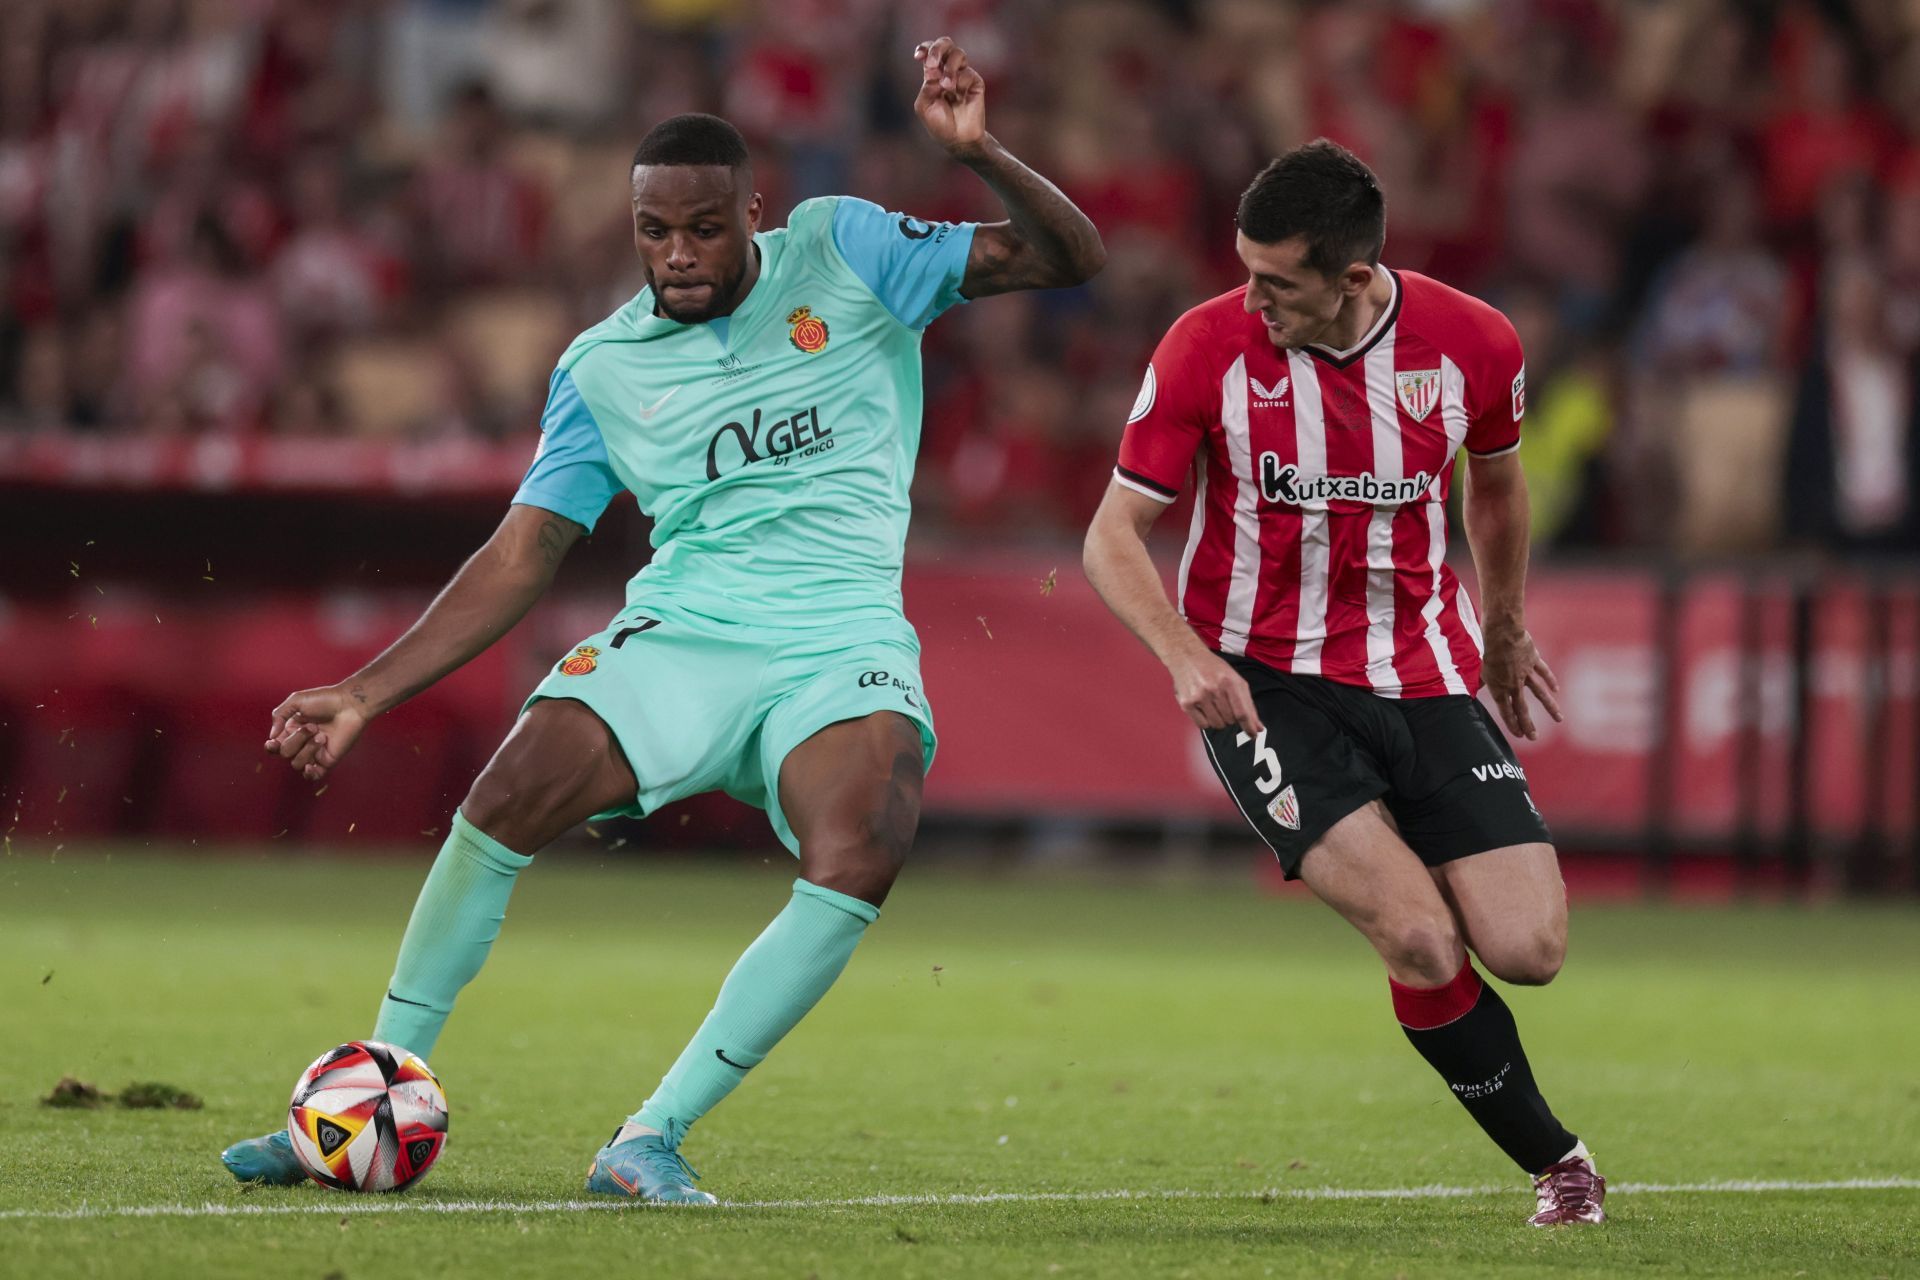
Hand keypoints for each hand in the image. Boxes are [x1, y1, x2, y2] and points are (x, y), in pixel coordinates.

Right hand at [265, 684, 372, 781]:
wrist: (349, 704)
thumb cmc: (325, 699)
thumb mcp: (296, 701)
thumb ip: (279, 715)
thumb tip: (272, 735)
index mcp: (291, 730)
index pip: (275, 746)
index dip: (271, 747)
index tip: (273, 742)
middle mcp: (301, 743)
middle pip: (285, 753)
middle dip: (296, 740)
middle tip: (313, 726)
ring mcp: (314, 753)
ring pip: (297, 764)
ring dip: (307, 750)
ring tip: (322, 736)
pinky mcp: (327, 760)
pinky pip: (313, 776)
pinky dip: (309, 774)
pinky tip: (310, 767)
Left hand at [912, 36, 984, 155]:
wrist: (957, 140)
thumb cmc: (939, 124)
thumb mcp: (923, 106)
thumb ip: (926, 88)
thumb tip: (936, 73)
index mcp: (933, 74)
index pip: (930, 50)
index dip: (925, 48)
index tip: (918, 56)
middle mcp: (948, 70)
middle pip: (946, 44)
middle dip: (938, 48)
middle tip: (933, 64)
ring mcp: (963, 75)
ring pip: (959, 54)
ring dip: (950, 68)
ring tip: (946, 86)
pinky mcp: (976, 83)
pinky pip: (967, 73)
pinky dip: (960, 83)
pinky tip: (957, 95)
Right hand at [1169, 649, 1263, 736]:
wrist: (1187, 656)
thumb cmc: (1214, 668)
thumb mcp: (1235, 679)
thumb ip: (1248, 703)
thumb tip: (1258, 727)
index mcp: (1230, 682)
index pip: (1242, 712)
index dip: (1249, 726)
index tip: (1253, 735)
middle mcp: (1214, 689)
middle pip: (1230, 720)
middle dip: (1231, 717)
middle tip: (1224, 705)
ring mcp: (1199, 697)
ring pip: (1217, 724)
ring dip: (1219, 720)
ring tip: (1214, 706)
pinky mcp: (1187, 703)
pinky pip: (1203, 725)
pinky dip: (1206, 721)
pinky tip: (1204, 709)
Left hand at [1479, 621, 1561, 740]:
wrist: (1501, 634)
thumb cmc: (1486, 650)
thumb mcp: (1480, 669)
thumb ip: (1481, 681)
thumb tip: (1475, 688)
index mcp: (1499, 688)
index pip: (1506, 711)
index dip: (1512, 724)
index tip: (1519, 735)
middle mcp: (1514, 684)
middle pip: (1523, 709)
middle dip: (1528, 725)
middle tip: (1534, 737)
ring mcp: (1526, 673)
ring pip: (1540, 694)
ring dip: (1550, 707)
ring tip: (1559, 719)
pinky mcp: (1534, 661)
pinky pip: (1544, 673)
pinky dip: (1551, 681)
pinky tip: (1556, 690)